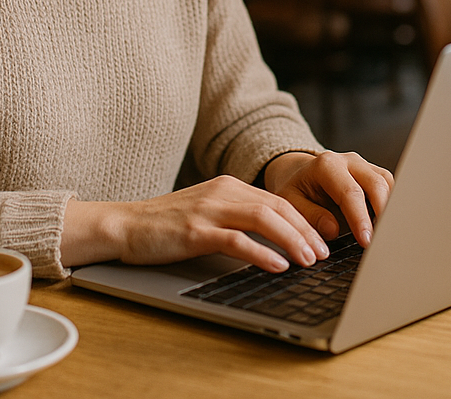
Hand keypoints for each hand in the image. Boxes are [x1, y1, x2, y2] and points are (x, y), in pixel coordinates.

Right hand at [60, 176, 331, 272]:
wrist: (125, 224)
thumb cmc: (166, 225)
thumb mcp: (208, 213)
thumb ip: (237, 218)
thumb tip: (276, 240)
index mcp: (228, 185)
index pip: (277, 200)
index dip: (304, 220)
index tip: (323, 241)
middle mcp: (222, 191)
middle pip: (276, 206)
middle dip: (305, 230)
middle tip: (324, 253)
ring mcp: (208, 209)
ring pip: (262, 218)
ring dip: (291, 239)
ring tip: (309, 260)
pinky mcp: (195, 230)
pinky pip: (236, 239)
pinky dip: (261, 252)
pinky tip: (278, 265)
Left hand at [262, 151, 393, 247]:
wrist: (298, 174)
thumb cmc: (296, 189)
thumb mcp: (290, 202)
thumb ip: (310, 215)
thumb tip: (333, 229)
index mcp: (326, 165)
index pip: (350, 193)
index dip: (360, 219)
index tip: (366, 241)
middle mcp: (348, 161)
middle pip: (376, 184)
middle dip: (383, 214)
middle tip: (382, 241)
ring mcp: (363, 165)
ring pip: (387, 183)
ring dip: (390, 209)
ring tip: (386, 235)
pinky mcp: (372, 173)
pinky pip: (389, 186)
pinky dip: (391, 205)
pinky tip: (385, 225)